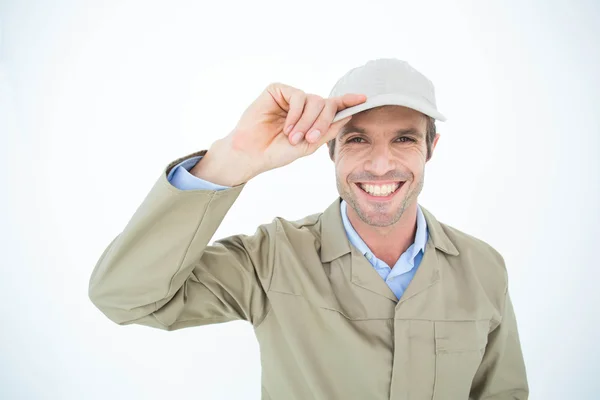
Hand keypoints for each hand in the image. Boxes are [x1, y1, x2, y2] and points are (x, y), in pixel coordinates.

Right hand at [192, 82, 365, 185]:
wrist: (252, 153)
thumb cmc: (277, 152)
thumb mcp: (308, 145)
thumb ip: (327, 130)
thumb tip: (348, 115)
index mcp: (311, 117)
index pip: (333, 106)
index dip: (348, 101)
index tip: (363, 99)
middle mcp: (302, 105)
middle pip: (325, 104)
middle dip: (321, 122)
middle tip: (308, 139)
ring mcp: (290, 96)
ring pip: (313, 99)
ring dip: (307, 121)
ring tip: (293, 136)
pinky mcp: (277, 90)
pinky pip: (298, 95)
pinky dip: (296, 113)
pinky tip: (287, 126)